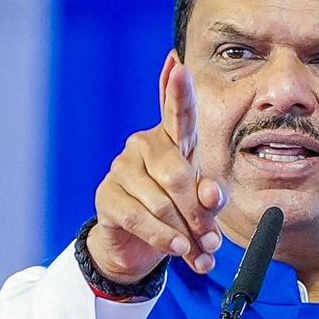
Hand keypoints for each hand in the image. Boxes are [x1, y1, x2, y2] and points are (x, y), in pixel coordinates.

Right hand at [86, 60, 226, 282]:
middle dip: (198, 212)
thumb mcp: (202, 203)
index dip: (178, 91)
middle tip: (211, 241)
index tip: (180, 67)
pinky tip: (176, 248)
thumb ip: (211, 197)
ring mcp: (123, 168)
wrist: (139, 244)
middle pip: (178, 174)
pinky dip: (162, 236)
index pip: (179, 112)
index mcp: (175, 139)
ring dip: (184, 231)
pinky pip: (139, 217)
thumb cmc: (178, 211)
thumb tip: (210, 195)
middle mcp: (146, 145)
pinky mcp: (107, 195)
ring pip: (161, 200)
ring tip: (196, 251)